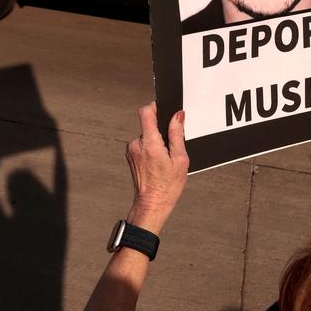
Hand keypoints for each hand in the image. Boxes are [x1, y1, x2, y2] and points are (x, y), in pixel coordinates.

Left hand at [126, 103, 187, 233]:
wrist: (152, 203)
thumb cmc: (167, 186)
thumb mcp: (180, 159)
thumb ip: (177, 134)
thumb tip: (178, 116)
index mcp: (150, 143)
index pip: (146, 112)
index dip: (155, 107)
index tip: (164, 109)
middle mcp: (137, 144)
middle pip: (148, 125)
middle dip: (160, 130)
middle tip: (171, 147)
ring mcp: (131, 150)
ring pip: (146, 135)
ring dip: (155, 141)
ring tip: (164, 158)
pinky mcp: (130, 156)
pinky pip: (142, 144)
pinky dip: (150, 148)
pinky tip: (157, 162)